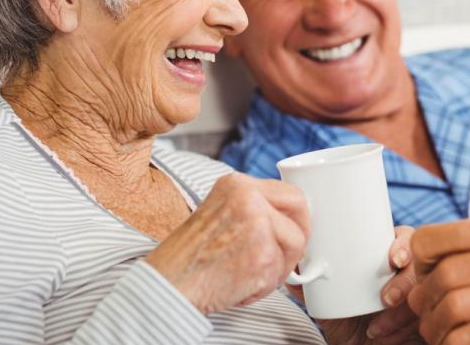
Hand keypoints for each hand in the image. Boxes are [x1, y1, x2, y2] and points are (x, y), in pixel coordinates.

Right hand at [146, 172, 308, 314]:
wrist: (168, 283)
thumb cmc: (190, 255)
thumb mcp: (219, 212)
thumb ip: (253, 208)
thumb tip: (292, 221)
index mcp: (237, 184)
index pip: (290, 192)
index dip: (298, 215)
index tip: (295, 230)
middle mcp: (249, 199)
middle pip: (301, 213)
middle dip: (299, 236)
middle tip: (287, 255)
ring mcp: (258, 226)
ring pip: (295, 246)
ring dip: (279, 266)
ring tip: (250, 274)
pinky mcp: (263, 257)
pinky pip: (280, 273)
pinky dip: (264, 286)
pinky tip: (239, 285)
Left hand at [288, 226, 424, 344]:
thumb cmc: (350, 326)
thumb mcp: (330, 307)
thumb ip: (314, 289)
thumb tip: (294, 273)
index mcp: (388, 261)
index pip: (405, 239)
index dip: (403, 244)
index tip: (393, 258)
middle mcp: (409, 275)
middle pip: (421, 265)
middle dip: (405, 282)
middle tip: (386, 299)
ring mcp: (421, 297)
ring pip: (423, 295)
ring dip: (400, 314)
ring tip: (376, 329)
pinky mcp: (426, 319)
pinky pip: (425, 320)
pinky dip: (403, 331)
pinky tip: (386, 337)